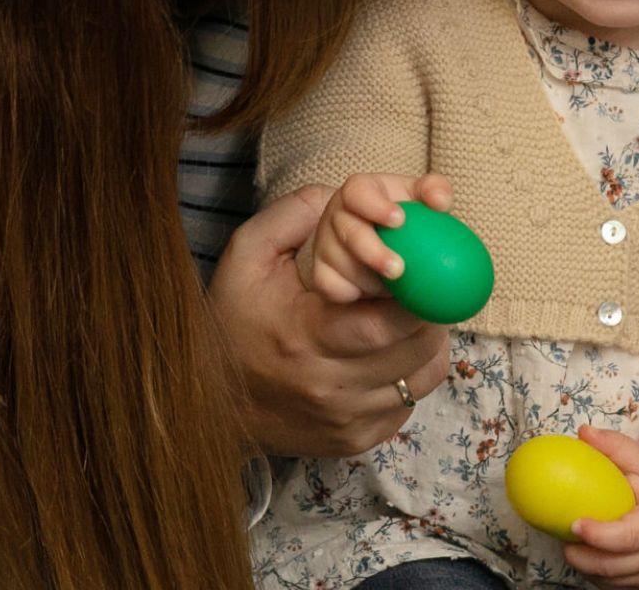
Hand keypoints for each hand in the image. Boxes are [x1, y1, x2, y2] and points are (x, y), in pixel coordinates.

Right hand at [206, 183, 450, 457]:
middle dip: (431, 309)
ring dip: (426, 341)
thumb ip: (297, 213)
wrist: (207, 402)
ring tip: (406, 315)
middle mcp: (329, 387)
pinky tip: (385, 352)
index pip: (389, 322)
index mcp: (305, 336)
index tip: (421, 266)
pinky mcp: (356, 441)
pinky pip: (410, 403)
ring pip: (422, 376)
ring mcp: (346, 420)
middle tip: (424, 284)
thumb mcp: (248, 253)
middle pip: (417, 347)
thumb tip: (356, 196)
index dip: (420, 293)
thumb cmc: (231, 318)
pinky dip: (409, 373)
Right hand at [301, 173, 454, 302]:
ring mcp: (326, 242)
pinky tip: (368, 294)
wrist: (394, 272)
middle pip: (347, 229)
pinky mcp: (319, 270)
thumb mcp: (426, 204)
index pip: (358, 191)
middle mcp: (339, 213)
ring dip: (368, 278)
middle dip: (372, 251)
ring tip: (391, 285)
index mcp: (363, 191)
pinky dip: (351, 293)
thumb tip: (441, 202)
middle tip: (398, 270)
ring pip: (338, 260)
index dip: (375, 205)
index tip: (399, 221)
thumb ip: (436, 193)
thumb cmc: (412, 228)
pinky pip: (328, 285)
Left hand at [563, 426, 638, 588]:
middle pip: (614, 566)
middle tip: (562, 536)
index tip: (575, 524)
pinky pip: (616, 589)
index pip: (629, 536)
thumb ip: (617, 448)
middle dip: (582, 557)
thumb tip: (584, 433)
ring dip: (587, 567)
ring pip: (612, 582)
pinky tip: (589, 556)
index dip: (600, 535)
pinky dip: (598, 576)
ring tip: (572, 545)